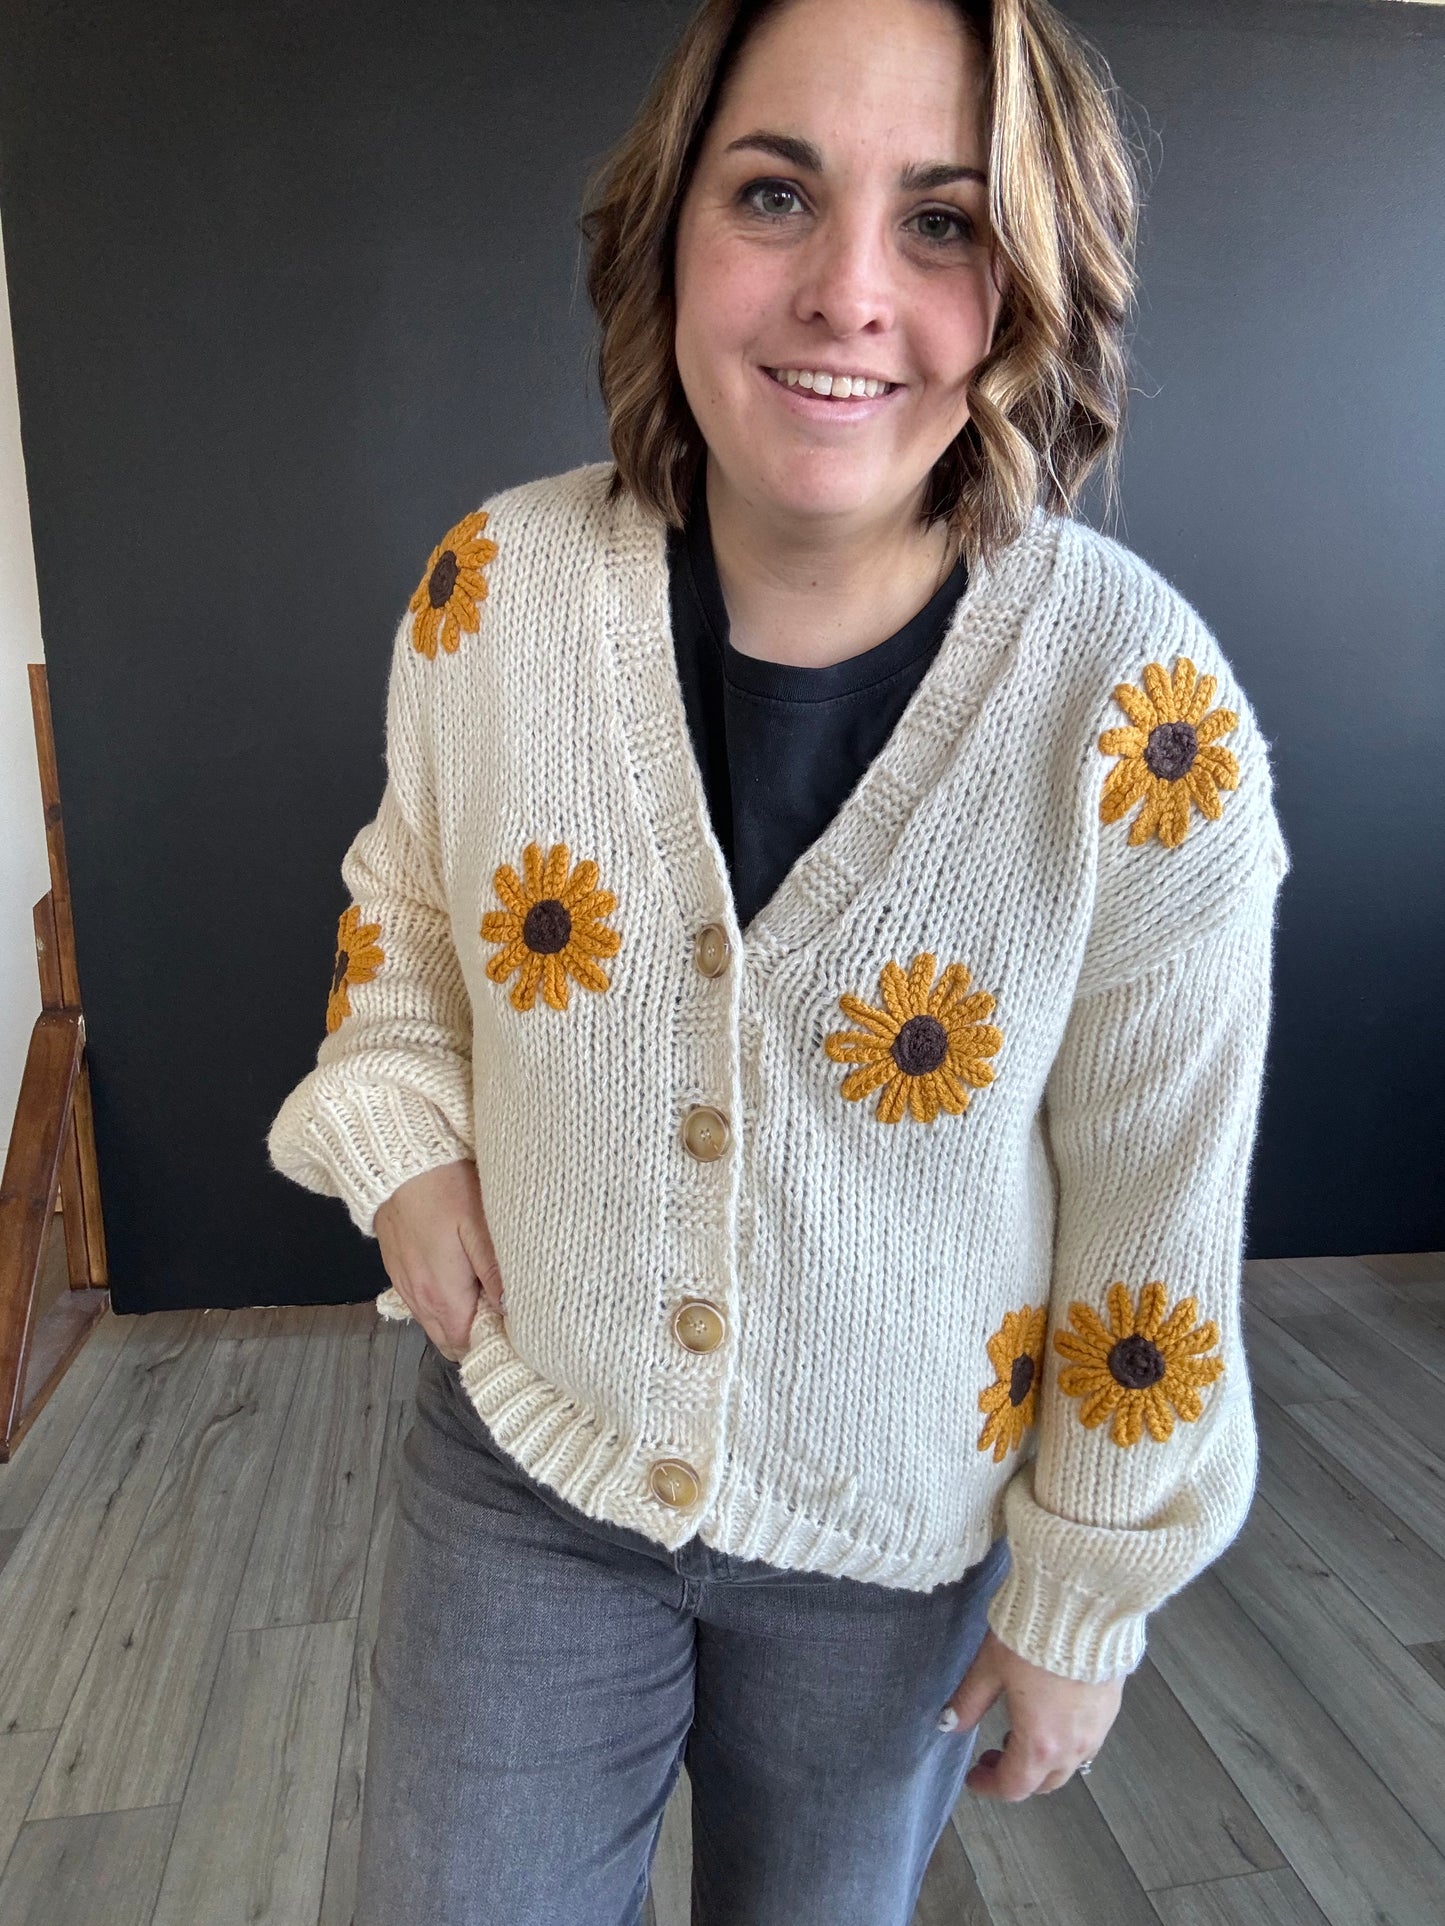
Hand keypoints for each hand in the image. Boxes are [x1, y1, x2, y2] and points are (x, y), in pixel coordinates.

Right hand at [373, 1159, 502, 1362]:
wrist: (399, 1160)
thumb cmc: (446, 1188)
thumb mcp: (480, 1225)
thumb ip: (494, 1272)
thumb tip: (510, 1312)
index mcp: (442, 1294)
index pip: (465, 1344)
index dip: (490, 1343)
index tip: (514, 1332)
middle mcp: (419, 1298)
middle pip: (448, 1340)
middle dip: (475, 1337)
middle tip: (505, 1317)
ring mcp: (403, 1283)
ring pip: (433, 1322)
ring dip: (457, 1321)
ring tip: (487, 1301)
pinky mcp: (395, 1268)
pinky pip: (419, 1302)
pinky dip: (439, 1304)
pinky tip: (458, 1283)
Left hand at [941, 1628, 1124, 1800]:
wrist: (1083, 1605)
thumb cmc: (1033, 1635)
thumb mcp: (989, 1667)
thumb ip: (969, 1701)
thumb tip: (949, 1723)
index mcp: (1040, 1743)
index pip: (1014, 1785)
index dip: (989, 1786)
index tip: (975, 1777)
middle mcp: (1074, 1745)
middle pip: (1045, 1782)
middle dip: (1017, 1776)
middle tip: (993, 1755)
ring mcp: (1097, 1729)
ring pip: (1069, 1763)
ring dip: (1042, 1760)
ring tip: (1018, 1730)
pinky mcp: (1112, 1707)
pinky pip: (1087, 1740)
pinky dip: (1065, 1740)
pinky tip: (1050, 1713)